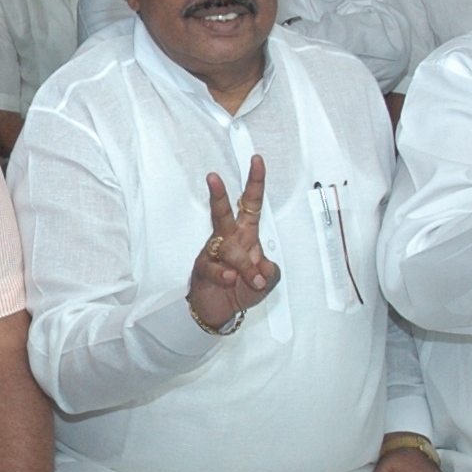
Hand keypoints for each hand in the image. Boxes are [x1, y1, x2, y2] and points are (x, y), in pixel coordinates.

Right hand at [187, 155, 278, 331]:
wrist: (219, 311)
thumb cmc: (241, 288)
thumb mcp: (266, 281)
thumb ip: (269, 272)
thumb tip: (263, 266)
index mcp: (246, 234)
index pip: (251, 204)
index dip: (255, 183)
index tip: (256, 161)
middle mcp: (228, 238)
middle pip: (223, 212)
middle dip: (218, 195)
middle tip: (212, 177)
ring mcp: (213, 253)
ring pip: (224, 244)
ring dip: (242, 262)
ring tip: (250, 278)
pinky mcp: (202, 269)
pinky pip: (214, 268)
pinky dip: (225, 275)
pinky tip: (230, 279)